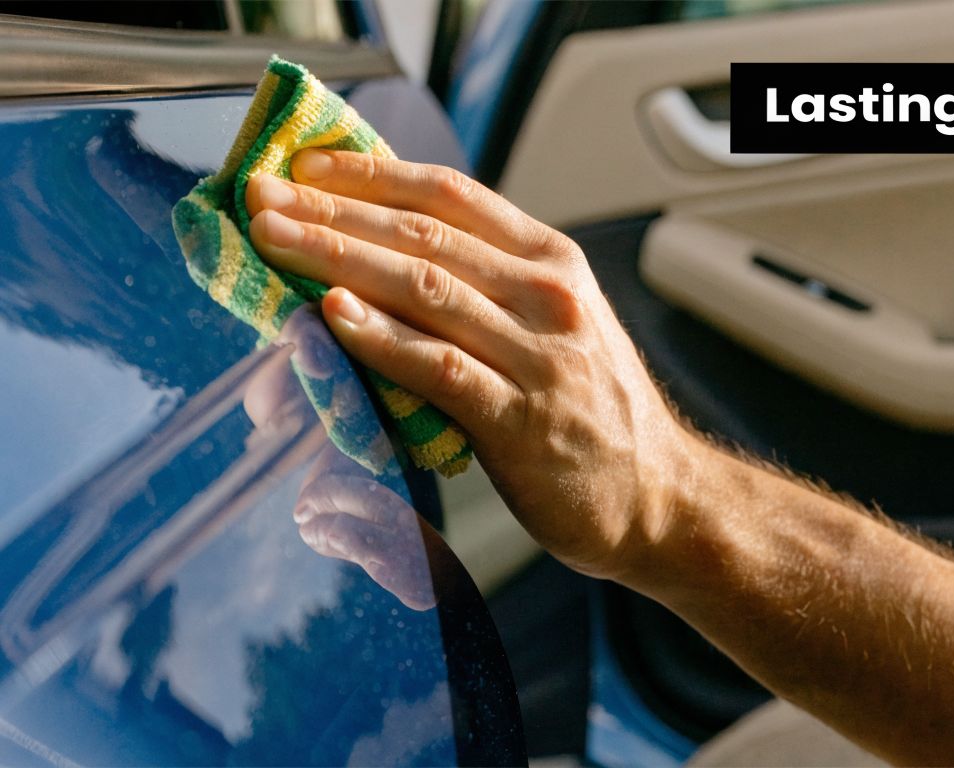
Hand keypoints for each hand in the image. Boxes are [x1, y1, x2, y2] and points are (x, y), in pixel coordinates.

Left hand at [245, 151, 694, 580]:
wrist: (661, 497)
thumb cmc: (594, 413)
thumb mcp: (557, 328)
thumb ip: (489, 292)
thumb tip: (382, 267)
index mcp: (554, 264)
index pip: (452, 197)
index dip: (372, 174)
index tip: (306, 164)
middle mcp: (548, 297)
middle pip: (425, 236)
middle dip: (333, 211)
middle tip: (262, 197)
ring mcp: (538, 357)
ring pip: (424, 289)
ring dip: (338, 259)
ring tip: (274, 240)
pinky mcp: (520, 421)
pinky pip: (438, 367)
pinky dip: (382, 338)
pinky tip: (332, 315)